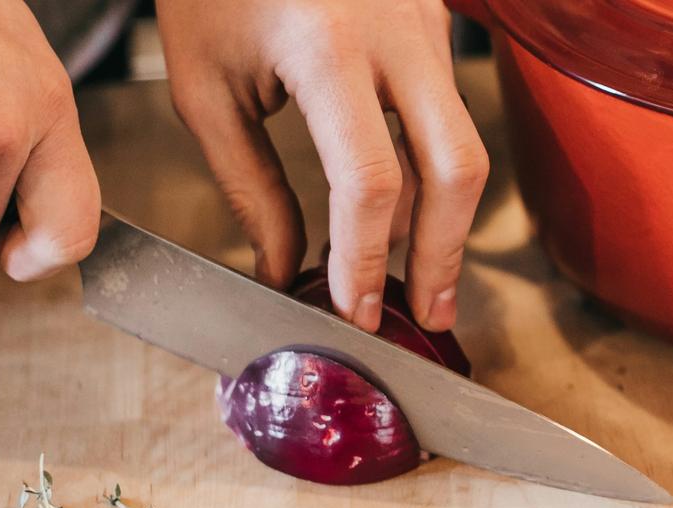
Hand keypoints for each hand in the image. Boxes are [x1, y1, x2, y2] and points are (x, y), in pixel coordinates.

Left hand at [157, 0, 487, 331]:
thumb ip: (251, 188)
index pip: (370, 179)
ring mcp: (424, 22)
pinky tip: (408, 216)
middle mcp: (394, 31)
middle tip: (424, 314)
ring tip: (419, 279)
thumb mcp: (207, 89)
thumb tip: (283, 269)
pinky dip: (434, 175)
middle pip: (455, 167)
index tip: (355, 309)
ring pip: (465, 143)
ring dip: (446, 222)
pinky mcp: (432, 23)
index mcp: (325, 45)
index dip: (366, 258)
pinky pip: (449, 114)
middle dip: (443, 255)